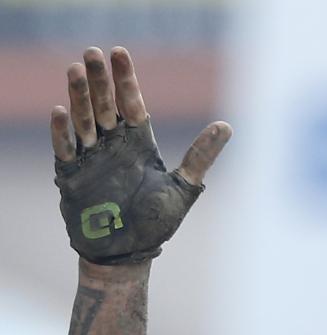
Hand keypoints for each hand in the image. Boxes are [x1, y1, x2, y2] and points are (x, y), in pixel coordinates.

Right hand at [51, 46, 231, 264]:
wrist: (127, 253)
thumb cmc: (157, 222)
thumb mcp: (184, 186)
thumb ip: (201, 156)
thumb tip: (227, 126)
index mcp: (139, 144)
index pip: (131, 103)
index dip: (125, 79)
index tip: (120, 53)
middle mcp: (113, 145)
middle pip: (105, 105)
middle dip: (99, 80)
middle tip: (92, 52)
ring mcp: (91, 158)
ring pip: (84, 121)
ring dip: (79, 97)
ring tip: (76, 70)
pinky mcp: (72, 175)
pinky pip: (65, 149)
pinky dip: (63, 132)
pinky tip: (62, 111)